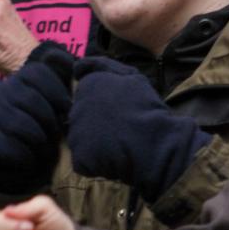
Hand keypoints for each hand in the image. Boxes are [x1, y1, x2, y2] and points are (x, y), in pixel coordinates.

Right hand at [0, 52, 73, 194]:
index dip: (58, 94)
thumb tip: (74, 65)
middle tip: (54, 142)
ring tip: (43, 154)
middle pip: (33, 101)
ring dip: (40, 146)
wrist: (0, 166)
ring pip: (23, 127)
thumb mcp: (47, 110)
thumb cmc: (32, 136)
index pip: (38, 73)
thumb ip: (59, 90)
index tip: (66, 113)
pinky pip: (11, 149)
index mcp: (17, 81)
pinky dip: (26, 161)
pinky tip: (27, 163)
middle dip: (51, 126)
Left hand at [69, 56, 211, 203]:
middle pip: (84, 117)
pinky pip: (85, 161)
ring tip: (120, 145)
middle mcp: (76, 107)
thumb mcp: (131, 77)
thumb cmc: (147, 108)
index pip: (88, 96)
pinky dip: (97, 163)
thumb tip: (76, 66)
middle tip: (122, 129)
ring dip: (97, 143)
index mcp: (88, 86)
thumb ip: (102, 67)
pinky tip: (113, 159)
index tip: (122, 110)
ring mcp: (75, 133)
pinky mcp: (79, 156)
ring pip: (83, 139)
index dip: (106, 104)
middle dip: (99, 123)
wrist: (153, 143)